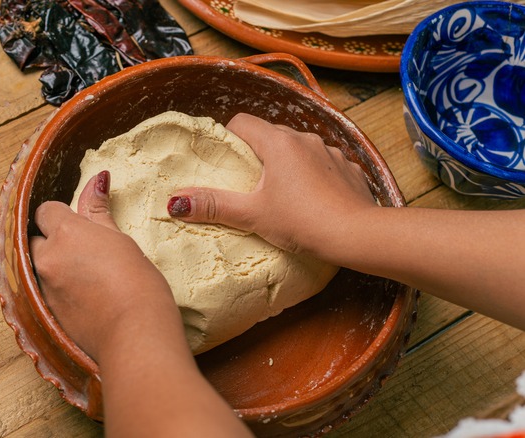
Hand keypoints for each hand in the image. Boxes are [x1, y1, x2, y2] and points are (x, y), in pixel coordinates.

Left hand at [29, 171, 177, 360]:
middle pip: (34, 238)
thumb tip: (97, 179)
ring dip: (52, 265)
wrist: (134, 335)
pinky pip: (42, 291)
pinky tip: (81, 295)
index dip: (61, 215)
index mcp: (65, 233)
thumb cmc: (138, 284)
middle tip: (81, 250)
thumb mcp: (120, 240)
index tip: (80, 225)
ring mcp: (43, 288)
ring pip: (37, 266)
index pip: (46, 210)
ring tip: (83, 275)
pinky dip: (56, 288)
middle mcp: (47, 258)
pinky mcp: (46, 313)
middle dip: (51, 241)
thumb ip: (99, 211)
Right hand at [167, 113, 376, 257]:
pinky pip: (324, 164)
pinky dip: (314, 175)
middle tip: (247, 182)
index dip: (229, 137)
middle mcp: (305, 138)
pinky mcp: (349, 168)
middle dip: (257, 153)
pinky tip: (313, 199)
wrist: (357, 235)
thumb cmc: (301, 222)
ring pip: (299, 149)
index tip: (224, 160)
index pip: (243, 122)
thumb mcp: (252, 215)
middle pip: (270, 135)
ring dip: (287, 164)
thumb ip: (213, 205)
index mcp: (278, 142)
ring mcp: (331, 152)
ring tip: (281, 193)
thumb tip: (176, 202)